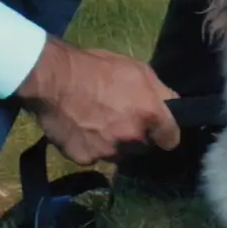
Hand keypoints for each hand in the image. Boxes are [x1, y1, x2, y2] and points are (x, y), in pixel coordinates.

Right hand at [17, 38, 180, 165]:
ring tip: (98, 124)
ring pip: (118, 154)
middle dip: (136, 137)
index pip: (171, 140)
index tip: (158, 129)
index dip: (164, 133)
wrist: (55, 80)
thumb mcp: (137, 69)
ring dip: (114, 144)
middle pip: (143, 147)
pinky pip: (93, 157)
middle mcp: (133, 138)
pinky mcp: (85, 159)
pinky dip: (89, 147)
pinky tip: (80, 130)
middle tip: (120, 119)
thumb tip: (170, 104)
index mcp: (151, 115)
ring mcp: (109, 152)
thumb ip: (159, 92)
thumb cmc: (98, 68)